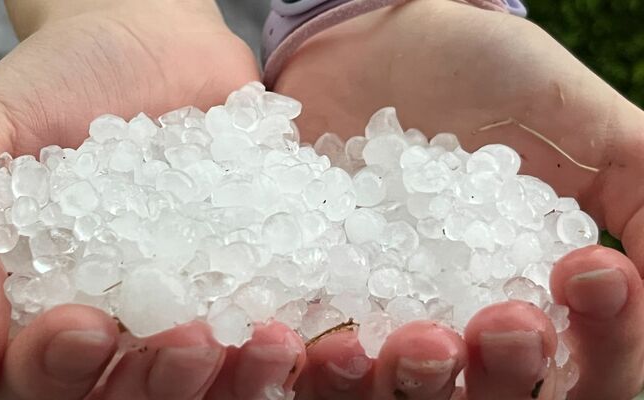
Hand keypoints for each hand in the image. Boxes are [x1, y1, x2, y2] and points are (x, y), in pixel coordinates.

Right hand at [0, 1, 307, 398]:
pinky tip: (300, 323)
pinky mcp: (252, 275)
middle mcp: (117, 327)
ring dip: (236, 377)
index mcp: (38, 314)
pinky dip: (288, 338)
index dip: (60, 369)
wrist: (143, 37)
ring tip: (265, 339)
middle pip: (132, 393)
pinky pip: (271, 322)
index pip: (40, 378)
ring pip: (209, 379)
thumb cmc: (45, 86)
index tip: (85, 325)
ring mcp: (190, 306)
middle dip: (157, 381)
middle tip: (189, 339)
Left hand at [273, 0, 643, 397]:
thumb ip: (639, 193)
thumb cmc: (489, 80)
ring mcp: (384, 314)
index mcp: (540, 298)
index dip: (604, 343)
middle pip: (493, 396)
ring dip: (414, 379)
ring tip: (418, 338)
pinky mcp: (313, 294)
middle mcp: (462, 323)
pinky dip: (316, 360)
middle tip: (504, 322)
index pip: (589, 367)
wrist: (375, 44)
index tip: (589, 271)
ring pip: (399, 389)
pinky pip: (307, 349)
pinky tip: (320, 337)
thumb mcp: (584, 124)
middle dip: (507, 371)